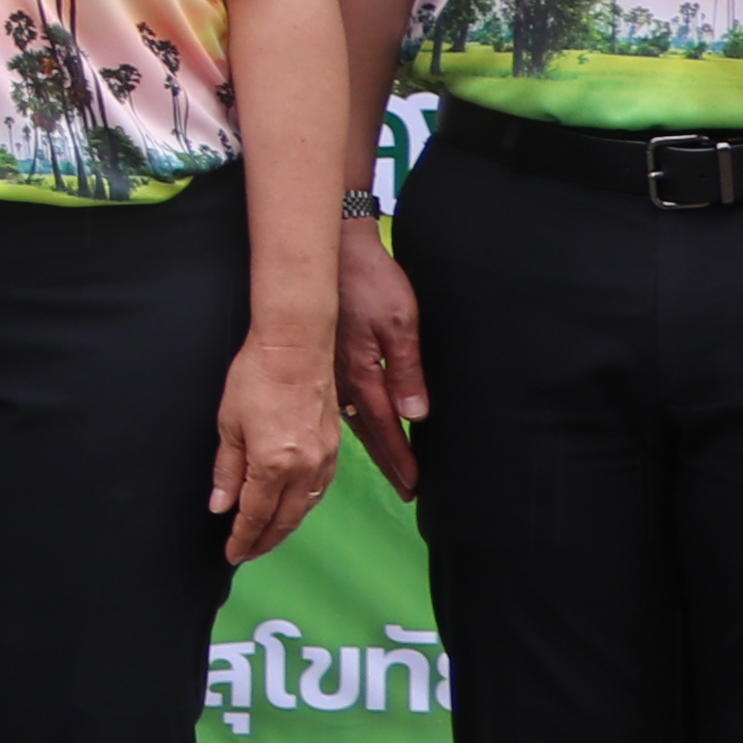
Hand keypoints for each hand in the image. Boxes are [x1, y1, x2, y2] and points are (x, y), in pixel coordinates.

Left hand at [213, 322, 339, 563]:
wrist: (295, 346)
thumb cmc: (257, 378)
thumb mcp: (229, 426)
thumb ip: (227, 471)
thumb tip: (221, 506)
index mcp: (273, 464)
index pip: (256, 515)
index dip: (243, 538)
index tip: (232, 553)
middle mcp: (304, 468)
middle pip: (285, 519)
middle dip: (265, 540)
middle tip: (248, 552)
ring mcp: (324, 459)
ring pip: (305, 507)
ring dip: (286, 525)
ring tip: (267, 535)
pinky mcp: (335, 447)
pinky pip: (319, 489)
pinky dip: (304, 505)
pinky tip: (293, 506)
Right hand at [331, 228, 428, 496]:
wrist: (335, 253)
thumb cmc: (370, 282)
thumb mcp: (400, 323)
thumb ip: (406, 370)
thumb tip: (415, 415)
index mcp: (363, 374)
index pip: (387, 427)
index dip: (401, 458)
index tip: (414, 485)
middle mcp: (343, 380)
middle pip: (369, 432)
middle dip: (388, 461)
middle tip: (405, 488)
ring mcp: (331, 371)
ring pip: (353, 420)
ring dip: (372, 445)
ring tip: (386, 466)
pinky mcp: (327, 360)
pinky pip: (340, 402)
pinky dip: (354, 423)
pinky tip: (356, 428)